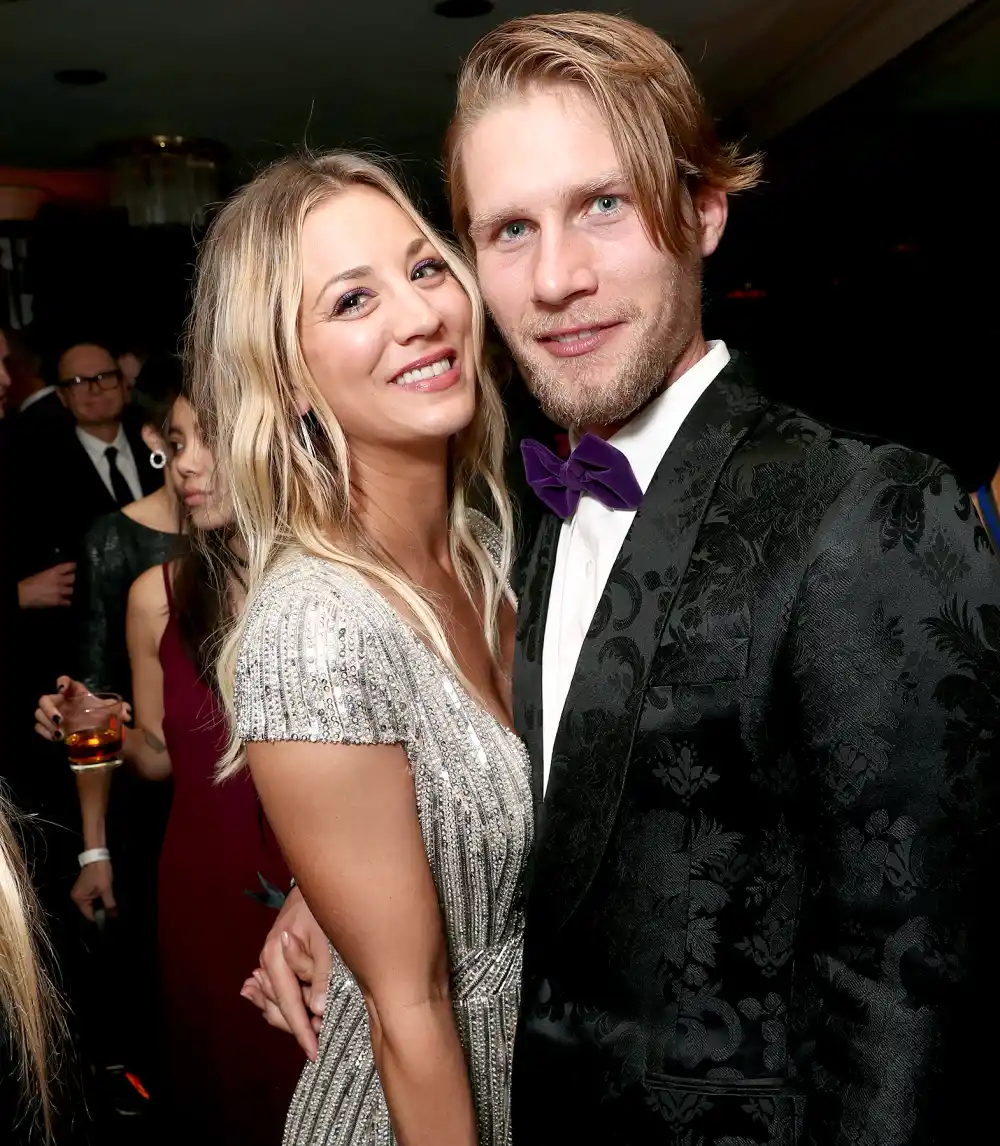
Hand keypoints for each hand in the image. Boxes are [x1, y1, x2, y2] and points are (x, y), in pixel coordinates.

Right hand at [18, 563, 75, 608]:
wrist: (23, 594)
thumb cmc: (28, 584)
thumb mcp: (41, 574)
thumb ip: (51, 574)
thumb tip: (57, 575)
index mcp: (53, 572)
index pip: (69, 567)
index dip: (73, 567)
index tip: (74, 567)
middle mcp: (59, 581)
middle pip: (73, 578)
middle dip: (72, 580)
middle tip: (70, 581)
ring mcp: (59, 591)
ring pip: (72, 590)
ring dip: (69, 591)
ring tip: (66, 591)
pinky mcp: (58, 601)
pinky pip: (67, 602)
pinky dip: (67, 602)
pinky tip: (65, 601)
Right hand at [34, 677, 131, 741]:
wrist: (99, 732)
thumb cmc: (102, 716)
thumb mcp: (111, 712)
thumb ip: (120, 709)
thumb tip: (127, 713)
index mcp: (75, 693)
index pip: (64, 681)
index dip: (61, 682)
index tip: (62, 689)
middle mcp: (62, 702)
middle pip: (44, 699)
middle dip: (48, 709)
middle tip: (59, 719)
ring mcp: (53, 715)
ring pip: (38, 714)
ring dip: (46, 724)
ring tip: (61, 734)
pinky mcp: (50, 728)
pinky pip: (38, 727)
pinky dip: (44, 733)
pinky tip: (56, 738)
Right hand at [70, 859, 115, 920]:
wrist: (97, 856)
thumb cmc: (100, 873)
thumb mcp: (106, 889)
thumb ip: (109, 903)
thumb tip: (113, 915)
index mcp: (79, 899)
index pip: (89, 914)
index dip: (100, 917)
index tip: (110, 917)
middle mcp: (76, 897)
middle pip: (90, 909)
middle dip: (101, 909)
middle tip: (112, 909)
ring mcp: (80, 891)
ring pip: (92, 903)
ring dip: (100, 902)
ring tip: (110, 902)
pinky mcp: (84, 887)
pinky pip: (91, 896)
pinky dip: (98, 897)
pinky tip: (105, 895)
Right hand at [241, 887, 331, 1060]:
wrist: (315, 882)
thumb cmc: (320, 908)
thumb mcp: (326, 940)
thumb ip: (321, 974)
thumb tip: (318, 1010)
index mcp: (276, 957)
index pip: (290, 1004)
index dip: (303, 1031)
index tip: (315, 1051)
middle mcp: (268, 961)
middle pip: (280, 1009)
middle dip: (300, 1026)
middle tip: (323, 1039)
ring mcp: (271, 961)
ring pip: (280, 1003)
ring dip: (296, 1017)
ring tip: (314, 1032)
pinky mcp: (279, 958)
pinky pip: (281, 990)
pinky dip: (289, 1003)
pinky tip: (301, 1012)